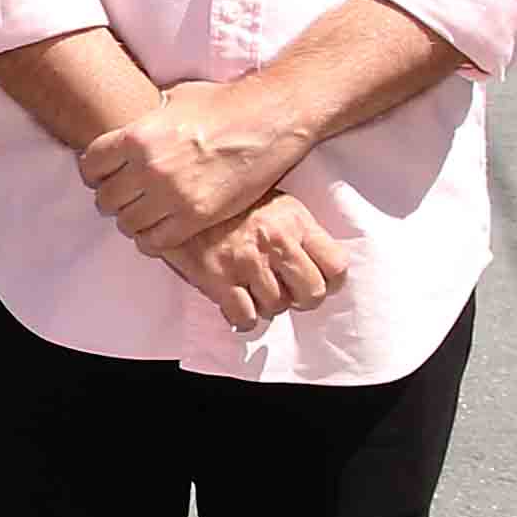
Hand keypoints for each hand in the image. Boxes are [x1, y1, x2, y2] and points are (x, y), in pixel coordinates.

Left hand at [75, 81, 306, 260]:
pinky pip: (156, 241)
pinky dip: (152, 239)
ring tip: (143, 214)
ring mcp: (172, 195)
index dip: (94, 173)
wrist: (270, 119)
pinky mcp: (197, 216)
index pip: (91, 165)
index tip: (102, 176)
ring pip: (127, 223)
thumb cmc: (225, 104)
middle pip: (105, 198)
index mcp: (137, 136)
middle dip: (111, 198)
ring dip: (131, 220)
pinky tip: (160, 229)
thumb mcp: (174, 99)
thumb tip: (132, 125)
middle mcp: (149, 168)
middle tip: (124, 198)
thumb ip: (146, 121)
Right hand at [173, 196, 345, 332]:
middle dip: (302, 299)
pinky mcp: (218, 278)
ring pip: (277, 307)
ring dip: (267, 305)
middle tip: (289, 293)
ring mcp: (247, 262)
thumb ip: (300, 232)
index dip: (330, 281)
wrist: (180, 198)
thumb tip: (320, 265)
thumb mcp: (277, 204)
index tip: (318, 281)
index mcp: (295, 221)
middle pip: (312, 293)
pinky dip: (243, 318)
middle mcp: (275, 241)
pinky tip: (238, 304)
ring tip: (254, 289)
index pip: (336, 265)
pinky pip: (245, 317)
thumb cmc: (231, 206)